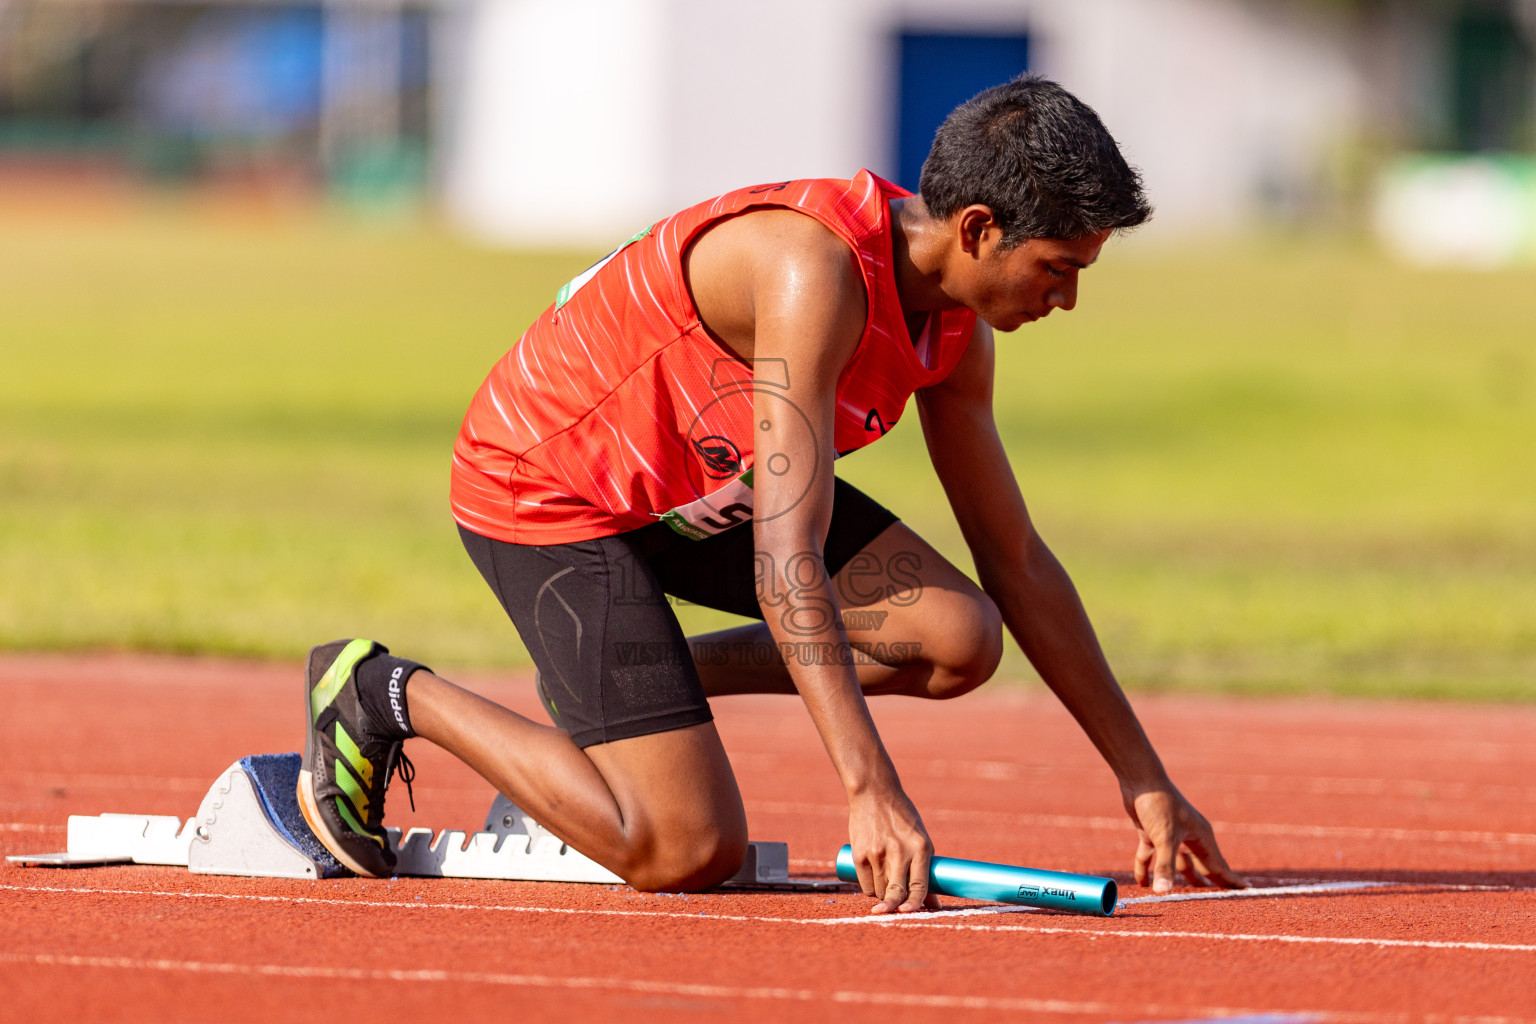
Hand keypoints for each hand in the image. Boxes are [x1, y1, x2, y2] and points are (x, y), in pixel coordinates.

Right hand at [847, 787, 938, 913]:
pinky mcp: (860, 854)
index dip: (915, 904)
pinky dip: (870, 889)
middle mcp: (899, 852)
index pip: (919, 885)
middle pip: (896, 892)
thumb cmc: (902, 817)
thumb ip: (925, 870)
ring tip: (885, 882)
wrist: (874, 793)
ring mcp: (877, 853)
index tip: (909, 913)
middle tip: (891, 912)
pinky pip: (866, 885)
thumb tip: (934, 905)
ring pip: (880, 892)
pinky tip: (873, 880)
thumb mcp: (920, 838)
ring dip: (883, 895)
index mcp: (920, 847)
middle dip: (894, 907)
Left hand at [1122, 781, 1246, 892]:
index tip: (1246, 893)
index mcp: (1201, 837)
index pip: (1219, 865)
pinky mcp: (1152, 833)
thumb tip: (1163, 892)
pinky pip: (1151, 855)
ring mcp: (1170, 835)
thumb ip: (1166, 867)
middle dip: (1206, 883)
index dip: (1231, 880)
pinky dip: (1147, 868)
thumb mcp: (1165, 838)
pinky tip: (1142, 883)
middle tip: (1215, 903)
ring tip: (1179, 898)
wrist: (1140, 779)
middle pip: (1200, 866)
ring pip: (1177, 862)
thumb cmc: (1159, 805)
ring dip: (1176, 878)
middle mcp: (1189, 837)